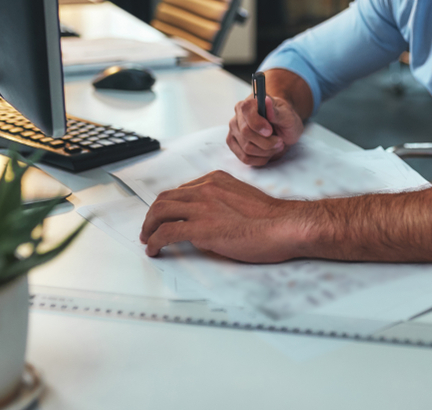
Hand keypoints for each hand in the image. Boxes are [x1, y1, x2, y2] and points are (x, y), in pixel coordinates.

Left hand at [139, 170, 309, 262]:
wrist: (284, 226)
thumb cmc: (272, 218)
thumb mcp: (242, 199)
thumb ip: (221, 203)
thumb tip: (208, 220)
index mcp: (216, 180)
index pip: (181, 190)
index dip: (169, 205)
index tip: (166, 216)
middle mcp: (205, 189)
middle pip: (165, 198)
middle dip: (152, 215)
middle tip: (149, 228)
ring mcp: (201, 207)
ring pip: (160, 212)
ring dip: (149, 227)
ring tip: (147, 239)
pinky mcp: (201, 228)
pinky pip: (166, 233)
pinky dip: (154, 241)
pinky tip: (154, 249)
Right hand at [227, 93, 303, 166]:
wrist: (283, 129)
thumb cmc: (285, 119)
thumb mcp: (288, 116)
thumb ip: (276, 111)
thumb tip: (266, 101)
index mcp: (251, 102)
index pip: (246, 109)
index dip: (257, 123)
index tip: (270, 131)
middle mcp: (238, 115)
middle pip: (246, 133)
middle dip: (266, 142)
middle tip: (280, 141)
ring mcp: (234, 130)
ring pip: (246, 148)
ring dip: (266, 151)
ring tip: (276, 146)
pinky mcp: (234, 143)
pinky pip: (244, 158)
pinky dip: (260, 159)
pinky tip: (268, 153)